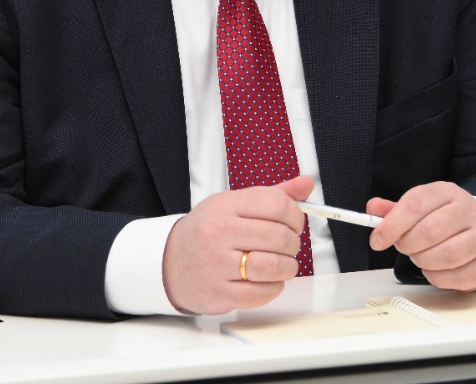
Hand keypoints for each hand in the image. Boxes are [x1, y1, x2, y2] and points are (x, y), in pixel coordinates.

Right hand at [162, 175, 313, 314]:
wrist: (169, 262)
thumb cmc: (206, 232)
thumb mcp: (233, 204)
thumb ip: (272, 195)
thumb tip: (306, 183)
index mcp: (226, 206)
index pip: (277, 204)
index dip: (296, 215)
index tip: (294, 222)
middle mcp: (220, 232)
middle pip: (279, 236)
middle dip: (293, 243)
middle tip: (287, 245)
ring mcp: (218, 264)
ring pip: (274, 266)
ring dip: (287, 267)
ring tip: (281, 264)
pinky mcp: (220, 293)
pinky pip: (263, 292)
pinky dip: (274, 287)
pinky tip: (266, 280)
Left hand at [366, 182, 475, 291]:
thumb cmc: (442, 218)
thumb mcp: (419, 207)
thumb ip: (394, 210)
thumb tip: (373, 209)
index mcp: (447, 192)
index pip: (416, 203)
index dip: (392, 224)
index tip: (377, 240)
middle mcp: (468, 211)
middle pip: (431, 230)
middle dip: (408, 244)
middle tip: (403, 247)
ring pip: (447, 255)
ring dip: (423, 261)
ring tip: (418, 256)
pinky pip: (459, 276)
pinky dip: (438, 277)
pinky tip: (432, 269)